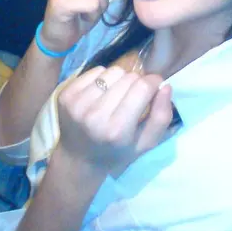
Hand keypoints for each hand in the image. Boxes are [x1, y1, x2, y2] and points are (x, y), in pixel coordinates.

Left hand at [56, 66, 172, 172]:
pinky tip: (100, 95)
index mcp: (117, 130)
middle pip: (128, 77)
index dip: (154, 83)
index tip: (155, 87)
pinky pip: (95, 71)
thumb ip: (161, 116)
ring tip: (115, 96)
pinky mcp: (66, 94)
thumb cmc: (117, 152)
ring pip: (112, 71)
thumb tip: (165, 86)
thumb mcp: (146, 143)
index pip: (143, 87)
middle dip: (137, 83)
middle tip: (133, 98)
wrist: (78, 159)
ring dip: (119, 80)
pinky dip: (102, 78)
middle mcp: (95, 115)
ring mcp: (77, 103)